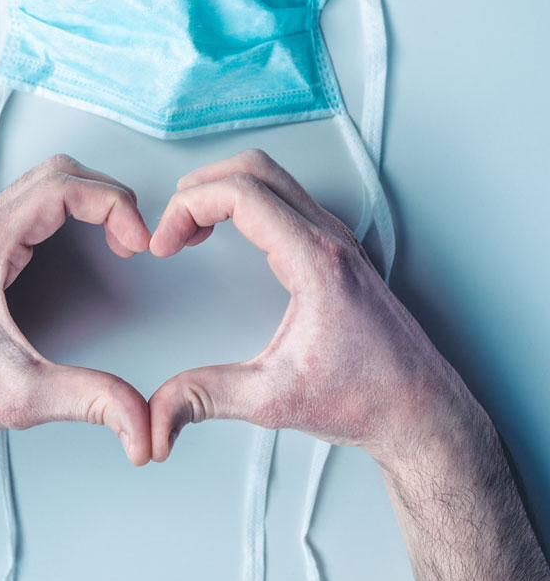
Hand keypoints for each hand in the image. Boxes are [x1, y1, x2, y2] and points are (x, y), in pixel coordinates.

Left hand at [0, 154, 152, 465]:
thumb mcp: (21, 397)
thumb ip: (89, 400)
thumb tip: (139, 417)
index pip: (60, 188)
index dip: (112, 205)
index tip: (139, 240)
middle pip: (57, 174)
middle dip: (108, 197)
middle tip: (135, 238)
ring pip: (46, 183)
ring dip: (91, 200)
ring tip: (120, 239)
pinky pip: (35, 206)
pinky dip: (73, 212)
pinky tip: (89, 241)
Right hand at [148, 149, 470, 465]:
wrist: (420, 411)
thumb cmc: (369, 398)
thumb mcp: (273, 399)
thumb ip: (206, 398)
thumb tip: (158, 412)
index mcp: (316, 261)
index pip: (241, 194)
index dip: (188, 208)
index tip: (165, 243)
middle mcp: (330, 239)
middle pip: (255, 168)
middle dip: (201, 186)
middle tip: (172, 225)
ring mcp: (336, 240)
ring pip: (272, 177)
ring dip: (223, 190)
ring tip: (191, 227)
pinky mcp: (336, 251)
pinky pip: (285, 199)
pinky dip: (246, 203)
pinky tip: (228, 234)